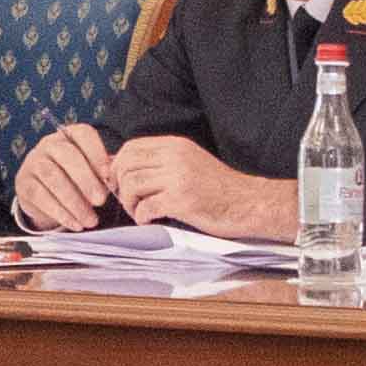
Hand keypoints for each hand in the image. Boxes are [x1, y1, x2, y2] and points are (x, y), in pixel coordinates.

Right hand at [12, 123, 121, 229]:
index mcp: (70, 136)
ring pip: (53, 178)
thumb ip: (102, 173)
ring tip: (90, 220)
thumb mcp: (89, 171)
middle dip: (86, 180)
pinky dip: (60, 213)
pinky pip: (41, 197)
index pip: (83, 135)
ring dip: (74, 202)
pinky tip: (75, 223)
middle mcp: (49, 145)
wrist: (42, 192)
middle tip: (100, 201)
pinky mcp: (24, 184)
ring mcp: (33, 163)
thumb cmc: (73, 178)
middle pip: (67, 155)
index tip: (108, 175)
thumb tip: (113, 183)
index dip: (97, 153)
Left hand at [111, 135, 291, 235]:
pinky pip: (146, 207)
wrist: (249, 203)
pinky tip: (150, 220)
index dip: (117, 166)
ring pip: (132, 185)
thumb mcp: (189, 162)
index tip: (119, 183)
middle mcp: (175, 156)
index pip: (131, 147)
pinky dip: (142, 217)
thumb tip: (122, 166)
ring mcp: (178, 178)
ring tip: (139, 212)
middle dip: (119, 185)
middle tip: (127, 201)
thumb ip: (161, 161)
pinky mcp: (182, 200)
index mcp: (175, 145)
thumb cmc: (217, 188)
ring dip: (129, 203)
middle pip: (126, 165)